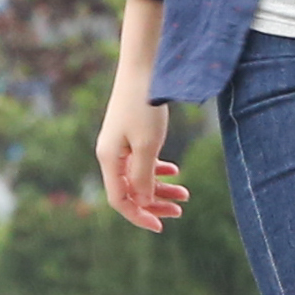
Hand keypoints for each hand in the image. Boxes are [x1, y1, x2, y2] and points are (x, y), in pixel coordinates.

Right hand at [97, 93, 190, 231]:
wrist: (143, 67)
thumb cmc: (144, 106)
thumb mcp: (147, 145)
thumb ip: (143, 176)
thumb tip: (141, 202)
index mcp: (109, 159)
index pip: (120, 200)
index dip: (139, 215)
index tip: (161, 226)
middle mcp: (110, 154)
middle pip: (130, 191)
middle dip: (155, 203)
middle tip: (180, 211)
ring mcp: (120, 144)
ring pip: (139, 176)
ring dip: (161, 187)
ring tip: (185, 194)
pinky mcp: (130, 134)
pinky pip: (142, 160)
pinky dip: (158, 168)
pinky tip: (175, 171)